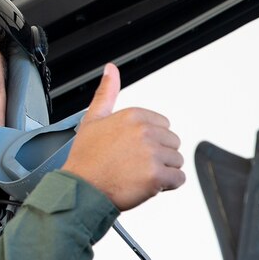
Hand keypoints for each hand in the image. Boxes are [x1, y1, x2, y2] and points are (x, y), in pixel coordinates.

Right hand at [61, 63, 184, 210]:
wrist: (80, 189)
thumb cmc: (86, 159)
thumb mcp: (92, 119)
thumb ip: (106, 93)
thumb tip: (111, 69)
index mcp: (133, 115)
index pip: (163, 126)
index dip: (149, 141)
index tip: (131, 149)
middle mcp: (144, 131)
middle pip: (172, 143)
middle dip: (158, 156)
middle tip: (133, 164)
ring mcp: (152, 154)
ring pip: (176, 162)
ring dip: (162, 171)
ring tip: (137, 175)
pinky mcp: (156, 175)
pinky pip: (178, 180)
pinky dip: (166, 186)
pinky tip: (145, 185)